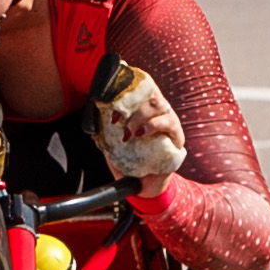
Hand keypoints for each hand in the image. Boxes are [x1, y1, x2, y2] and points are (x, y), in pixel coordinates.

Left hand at [94, 67, 186, 191]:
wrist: (144, 186)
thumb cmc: (130, 162)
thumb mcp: (114, 145)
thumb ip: (106, 134)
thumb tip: (91, 125)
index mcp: (145, 109)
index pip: (141, 87)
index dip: (129, 82)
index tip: (112, 89)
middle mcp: (160, 112)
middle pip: (150, 93)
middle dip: (131, 101)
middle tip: (115, 118)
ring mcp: (170, 122)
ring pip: (159, 105)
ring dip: (140, 115)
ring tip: (128, 131)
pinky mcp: (177, 137)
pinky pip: (168, 123)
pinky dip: (153, 125)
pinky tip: (140, 133)